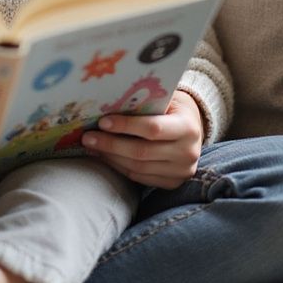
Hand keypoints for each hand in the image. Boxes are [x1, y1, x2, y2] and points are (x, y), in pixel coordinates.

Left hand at [80, 90, 203, 188]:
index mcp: (187, 127)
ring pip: (138, 167)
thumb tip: (106, 102)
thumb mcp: (165, 99)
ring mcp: (181, 171)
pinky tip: (105, 157)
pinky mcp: (173, 183)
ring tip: (92, 146)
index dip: (125, 126)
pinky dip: (120, 167)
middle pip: (142, 152)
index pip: (152, 129)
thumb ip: (144, 102)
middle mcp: (188, 152)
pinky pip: (140, 177)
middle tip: (88, 137)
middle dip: (111, 144)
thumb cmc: (173, 107)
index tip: (102, 122)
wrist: (194, 127)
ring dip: (111, 157)